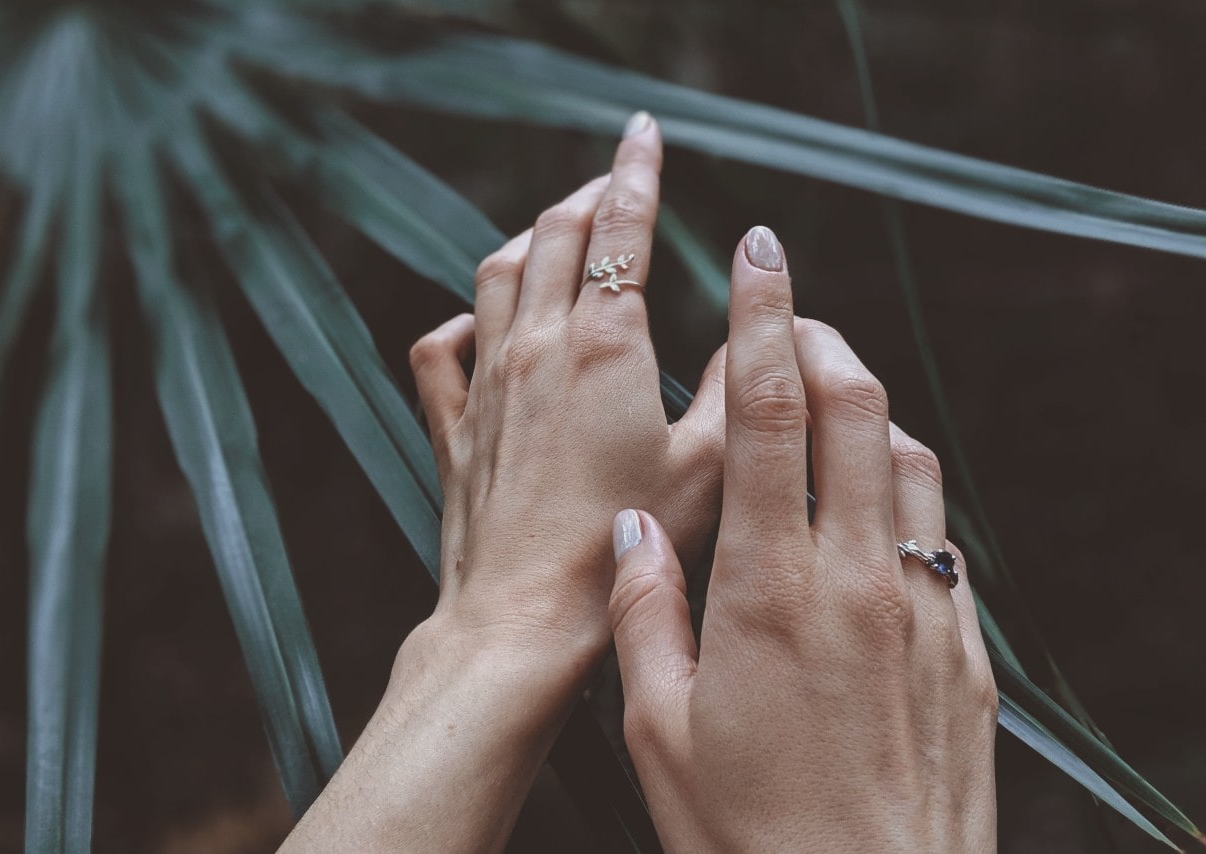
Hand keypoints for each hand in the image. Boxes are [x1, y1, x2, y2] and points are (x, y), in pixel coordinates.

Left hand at [283, 113, 726, 852]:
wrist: (522, 620)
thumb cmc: (623, 546)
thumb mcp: (711, 466)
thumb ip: (742, 390)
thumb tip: (765, 334)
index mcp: (604, 343)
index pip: (620, 226)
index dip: (636, 170)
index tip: (644, 132)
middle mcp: (535, 347)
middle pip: (551, 235)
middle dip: (587, 195)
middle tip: (614, 178)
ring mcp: (485, 385)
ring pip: (495, 277)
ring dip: (528, 240)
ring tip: (556, 231)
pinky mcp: (454, 429)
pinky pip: (440, 351)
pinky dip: (460, 322)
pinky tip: (475, 325)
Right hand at [608, 227, 997, 851]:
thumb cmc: (748, 832)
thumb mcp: (660, 730)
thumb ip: (645, 613)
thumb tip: (634, 529)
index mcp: (772, 589)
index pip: (770, 416)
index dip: (764, 322)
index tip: (762, 255)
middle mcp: (861, 581)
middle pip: (857, 410)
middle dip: (821, 339)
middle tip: (787, 311)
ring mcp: (925, 612)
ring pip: (914, 461)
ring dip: (869, 407)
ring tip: (824, 399)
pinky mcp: (967, 653)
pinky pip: (941, 536)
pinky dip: (904, 490)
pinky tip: (869, 509)